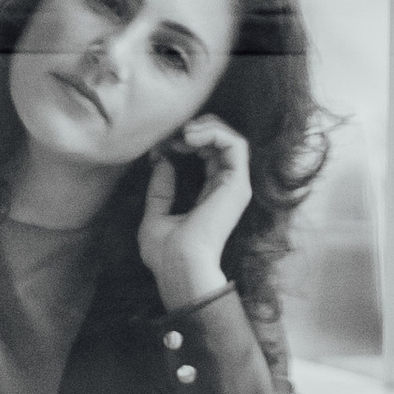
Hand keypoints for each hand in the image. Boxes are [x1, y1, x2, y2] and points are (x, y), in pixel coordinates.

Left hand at [139, 110, 249, 310]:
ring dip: (207, 127)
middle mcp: (227, 188)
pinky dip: (215, 132)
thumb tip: (163, 163)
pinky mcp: (237, 184)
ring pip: (233, 138)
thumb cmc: (166, 253)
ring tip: (184, 133)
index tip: (162, 146)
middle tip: (173, 135)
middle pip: (222, 142)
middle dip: (196, 129)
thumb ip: (161, 190)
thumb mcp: (155, 215)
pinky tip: (191, 137)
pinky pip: (237, 144)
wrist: (178, 267)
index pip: (209, 154)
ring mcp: (234, 186)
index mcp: (210, 195)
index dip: (186, 141)